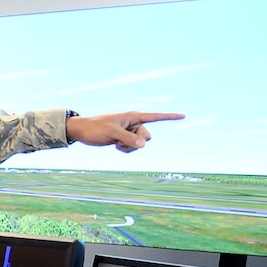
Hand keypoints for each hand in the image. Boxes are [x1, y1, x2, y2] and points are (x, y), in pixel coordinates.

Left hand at [66, 111, 183, 152]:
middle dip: (136, 142)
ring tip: (115, 142)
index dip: (170, 117)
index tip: (183, 115)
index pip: (155, 116)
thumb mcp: (112, 133)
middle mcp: (134, 123)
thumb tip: (144, 145)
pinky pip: (133, 149)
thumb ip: (128, 138)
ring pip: (140, 145)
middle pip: (147, 137)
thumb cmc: (96, 128)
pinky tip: (115, 145)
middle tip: (120, 138)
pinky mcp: (125, 139)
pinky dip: (125, 150)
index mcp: (134, 117)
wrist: (83, 131)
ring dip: (129, 148)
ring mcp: (130, 132)